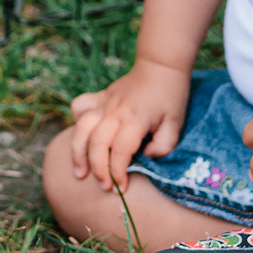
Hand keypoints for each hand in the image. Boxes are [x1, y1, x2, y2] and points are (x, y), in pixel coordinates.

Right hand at [61, 60, 191, 191]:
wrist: (160, 65)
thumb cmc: (171, 96)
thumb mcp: (176, 124)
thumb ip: (163, 146)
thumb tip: (145, 157)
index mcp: (135, 119)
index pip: (120, 151)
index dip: (118, 173)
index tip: (122, 187)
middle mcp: (115, 112)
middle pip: (96, 144)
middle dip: (98, 170)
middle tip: (105, 186)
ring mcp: (104, 103)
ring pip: (81, 129)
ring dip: (78, 153)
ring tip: (80, 173)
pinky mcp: (99, 97)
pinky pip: (79, 108)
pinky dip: (76, 123)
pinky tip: (81, 137)